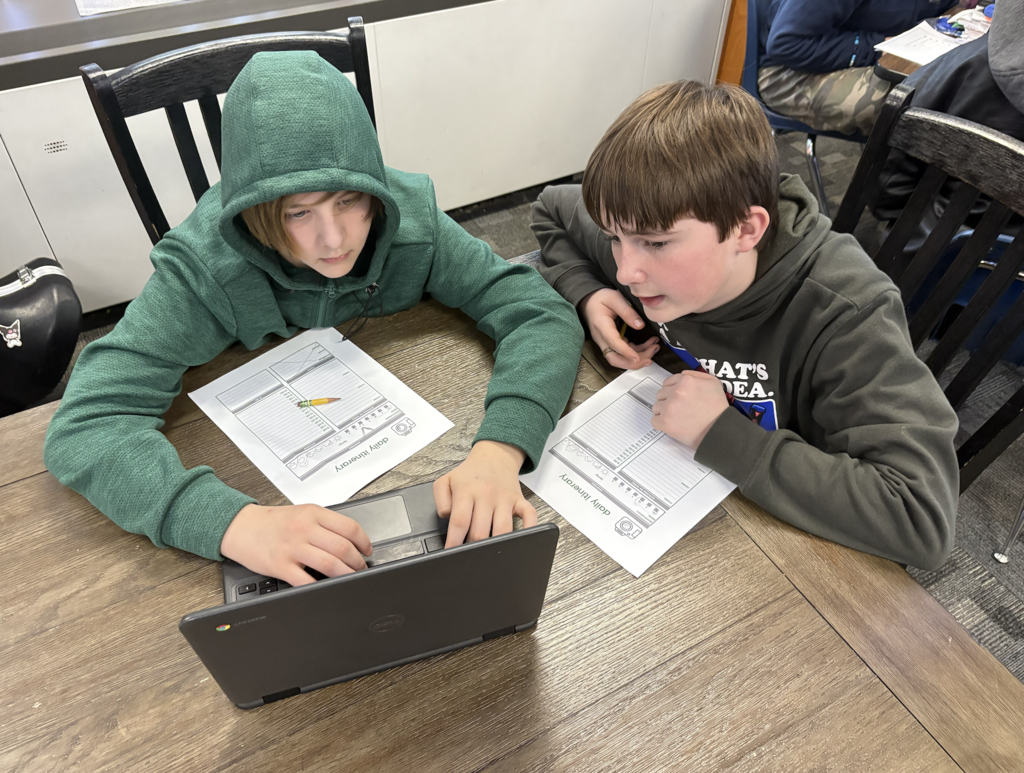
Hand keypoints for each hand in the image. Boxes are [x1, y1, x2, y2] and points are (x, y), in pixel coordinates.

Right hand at [221, 503, 371, 585]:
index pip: (349, 527)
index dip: (364, 542)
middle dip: (357, 561)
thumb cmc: (273, 522)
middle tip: (361, 567)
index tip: (367, 550)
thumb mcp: (302, 512)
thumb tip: (351, 541)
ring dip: (346, 574)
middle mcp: (304, 528)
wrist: (241, 527)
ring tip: (350, 577)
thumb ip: (324, 524)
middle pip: (342, 547)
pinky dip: (320, 586)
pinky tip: (326, 587)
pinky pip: (305, 580)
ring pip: (329, 564)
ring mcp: (292, 547)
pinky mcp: (280, 565)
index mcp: (313, 513)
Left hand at [434, 440, 536, 546]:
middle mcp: (487, 495)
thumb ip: (440, 500)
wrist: (494, 455)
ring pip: (503, 529)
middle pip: (481, 530)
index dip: (455, 541)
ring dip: (495, 545)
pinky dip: (529, 529)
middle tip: (468, 554)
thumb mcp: (446, 481)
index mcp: (467, 491)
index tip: (451, 554)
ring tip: (488, 554)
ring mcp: (505, 499)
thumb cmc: (470, 473)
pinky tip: (522, 540)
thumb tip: (447, 517)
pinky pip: (529, 516)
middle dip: (472, 547)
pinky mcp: (520, 500)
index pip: (460, 521)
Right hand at [581, 288, 658, 369]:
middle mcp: (601, 338)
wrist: (589, 301)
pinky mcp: (612, 343)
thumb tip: (640, 325)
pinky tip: (650, 345)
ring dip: (638, 357)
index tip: (637, 358)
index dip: (625, 352)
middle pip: (614, 358)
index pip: (612, 342)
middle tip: (649, 360)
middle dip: (631, 363)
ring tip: (654, 348)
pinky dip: (637, 351)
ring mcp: (606, 342)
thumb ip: (627, 311)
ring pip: (620, 358)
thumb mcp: (615, 298)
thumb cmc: (601, 298)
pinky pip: (624, 352)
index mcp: (601, 326)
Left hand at [651, 371, 730, 448]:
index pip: (668, 383)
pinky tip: (673, 425)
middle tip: (680, 409)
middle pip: (660, 394)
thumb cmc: (717, 408)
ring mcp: (669, 407)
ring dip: (664, 412)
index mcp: (686, 381)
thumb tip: (682, 374)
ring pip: (656, 407)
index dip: (673, 391)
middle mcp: (676, 392)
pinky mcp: (665, 422)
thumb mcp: (713, 383)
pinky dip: (661, 424)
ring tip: (678, 418)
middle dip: (668, 401)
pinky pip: (654, 420)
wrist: (718, 430)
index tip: (679, 399)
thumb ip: (695, 375)